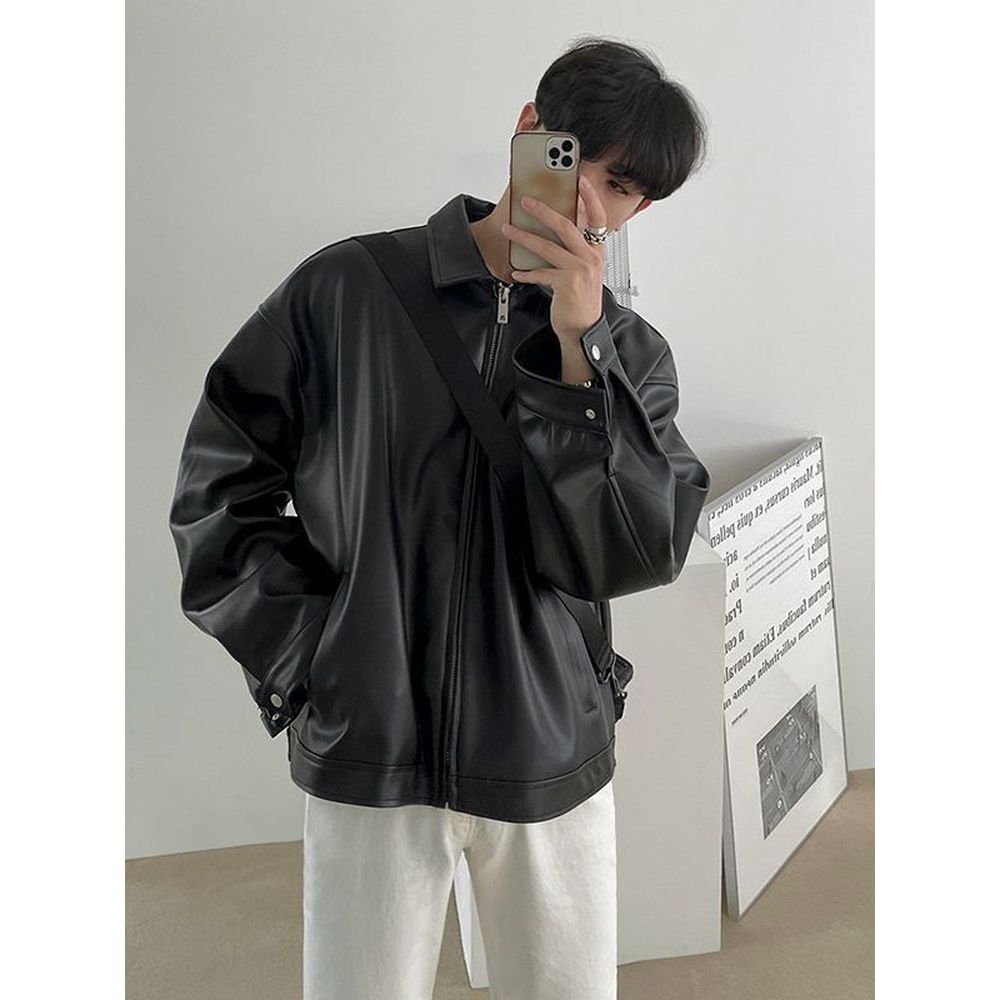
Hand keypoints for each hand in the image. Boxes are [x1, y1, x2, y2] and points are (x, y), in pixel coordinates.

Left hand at [501, 174, 606, 342]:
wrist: (584, 327)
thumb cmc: (581, 297)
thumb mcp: (584, 268)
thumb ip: (575, 247)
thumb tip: (556, 224)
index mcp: (596, 249)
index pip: (597, 216)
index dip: (589, 196)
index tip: (580, 178)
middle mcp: (591, 257)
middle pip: (566, 225)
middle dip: (543, 210)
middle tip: (526, 201)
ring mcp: (580, 270)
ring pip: (548, 247)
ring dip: (525, 237)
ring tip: (509, 230)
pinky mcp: (567, 285)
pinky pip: (541, 273)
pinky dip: (527, 272)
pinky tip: (516, 271)